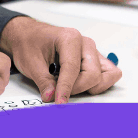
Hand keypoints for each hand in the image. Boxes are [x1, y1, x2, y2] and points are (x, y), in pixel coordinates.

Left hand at [0, 17, 121, 103]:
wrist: (29, 36)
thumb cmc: (30, 43)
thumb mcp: (31, 63)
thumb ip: (43, 82)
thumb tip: (51, 96)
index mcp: (70, 39)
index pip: (73, 69)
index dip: (66, 88)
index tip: (60, 101)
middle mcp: (85, 44)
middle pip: (93, 75)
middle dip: (76, 88)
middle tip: (58, 92)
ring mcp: (92, 52)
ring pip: (107, 75)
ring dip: (91, 86)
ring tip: (71, 87)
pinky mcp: (94, 60)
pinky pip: (108, 74)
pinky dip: (99, 83)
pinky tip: (81, 85)